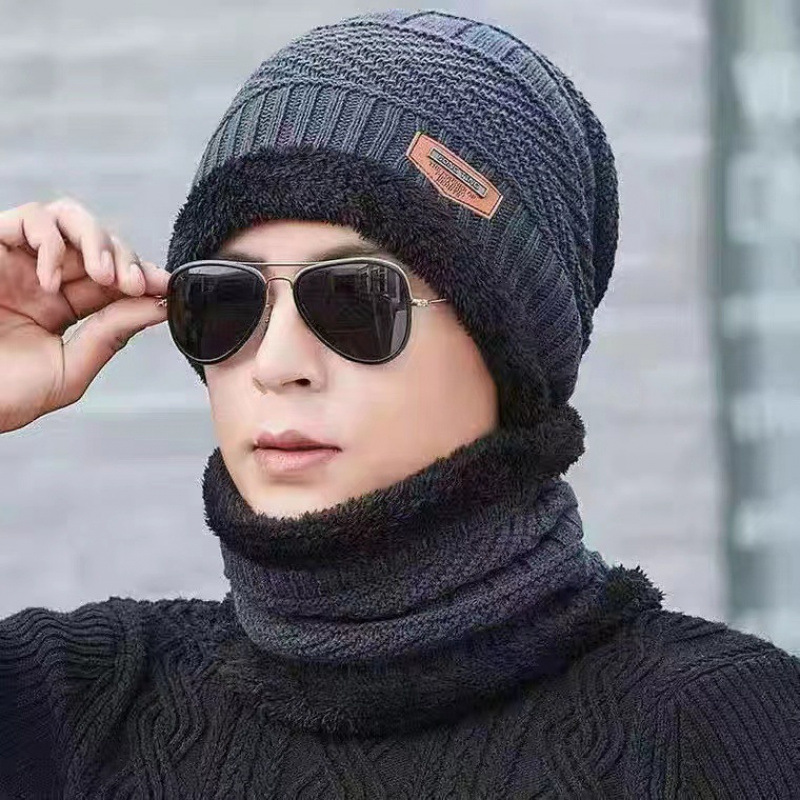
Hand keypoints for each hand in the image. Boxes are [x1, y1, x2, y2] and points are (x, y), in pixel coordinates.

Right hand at [0, 197, 169, 432]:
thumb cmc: (1, 393)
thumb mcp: (67, 371)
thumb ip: (110, 336)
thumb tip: (156, 307)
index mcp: (61, 308)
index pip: (113, 280)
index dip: (142, 276)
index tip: (166, 287)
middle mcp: (42, 278)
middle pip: (100, 243)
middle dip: (127, 259)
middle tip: (136, 284)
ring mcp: (19, 260)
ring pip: (71, 218)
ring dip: (98, 241)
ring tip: (104, 276)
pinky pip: (33, 218)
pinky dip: (53, 243)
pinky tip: (51, 282)